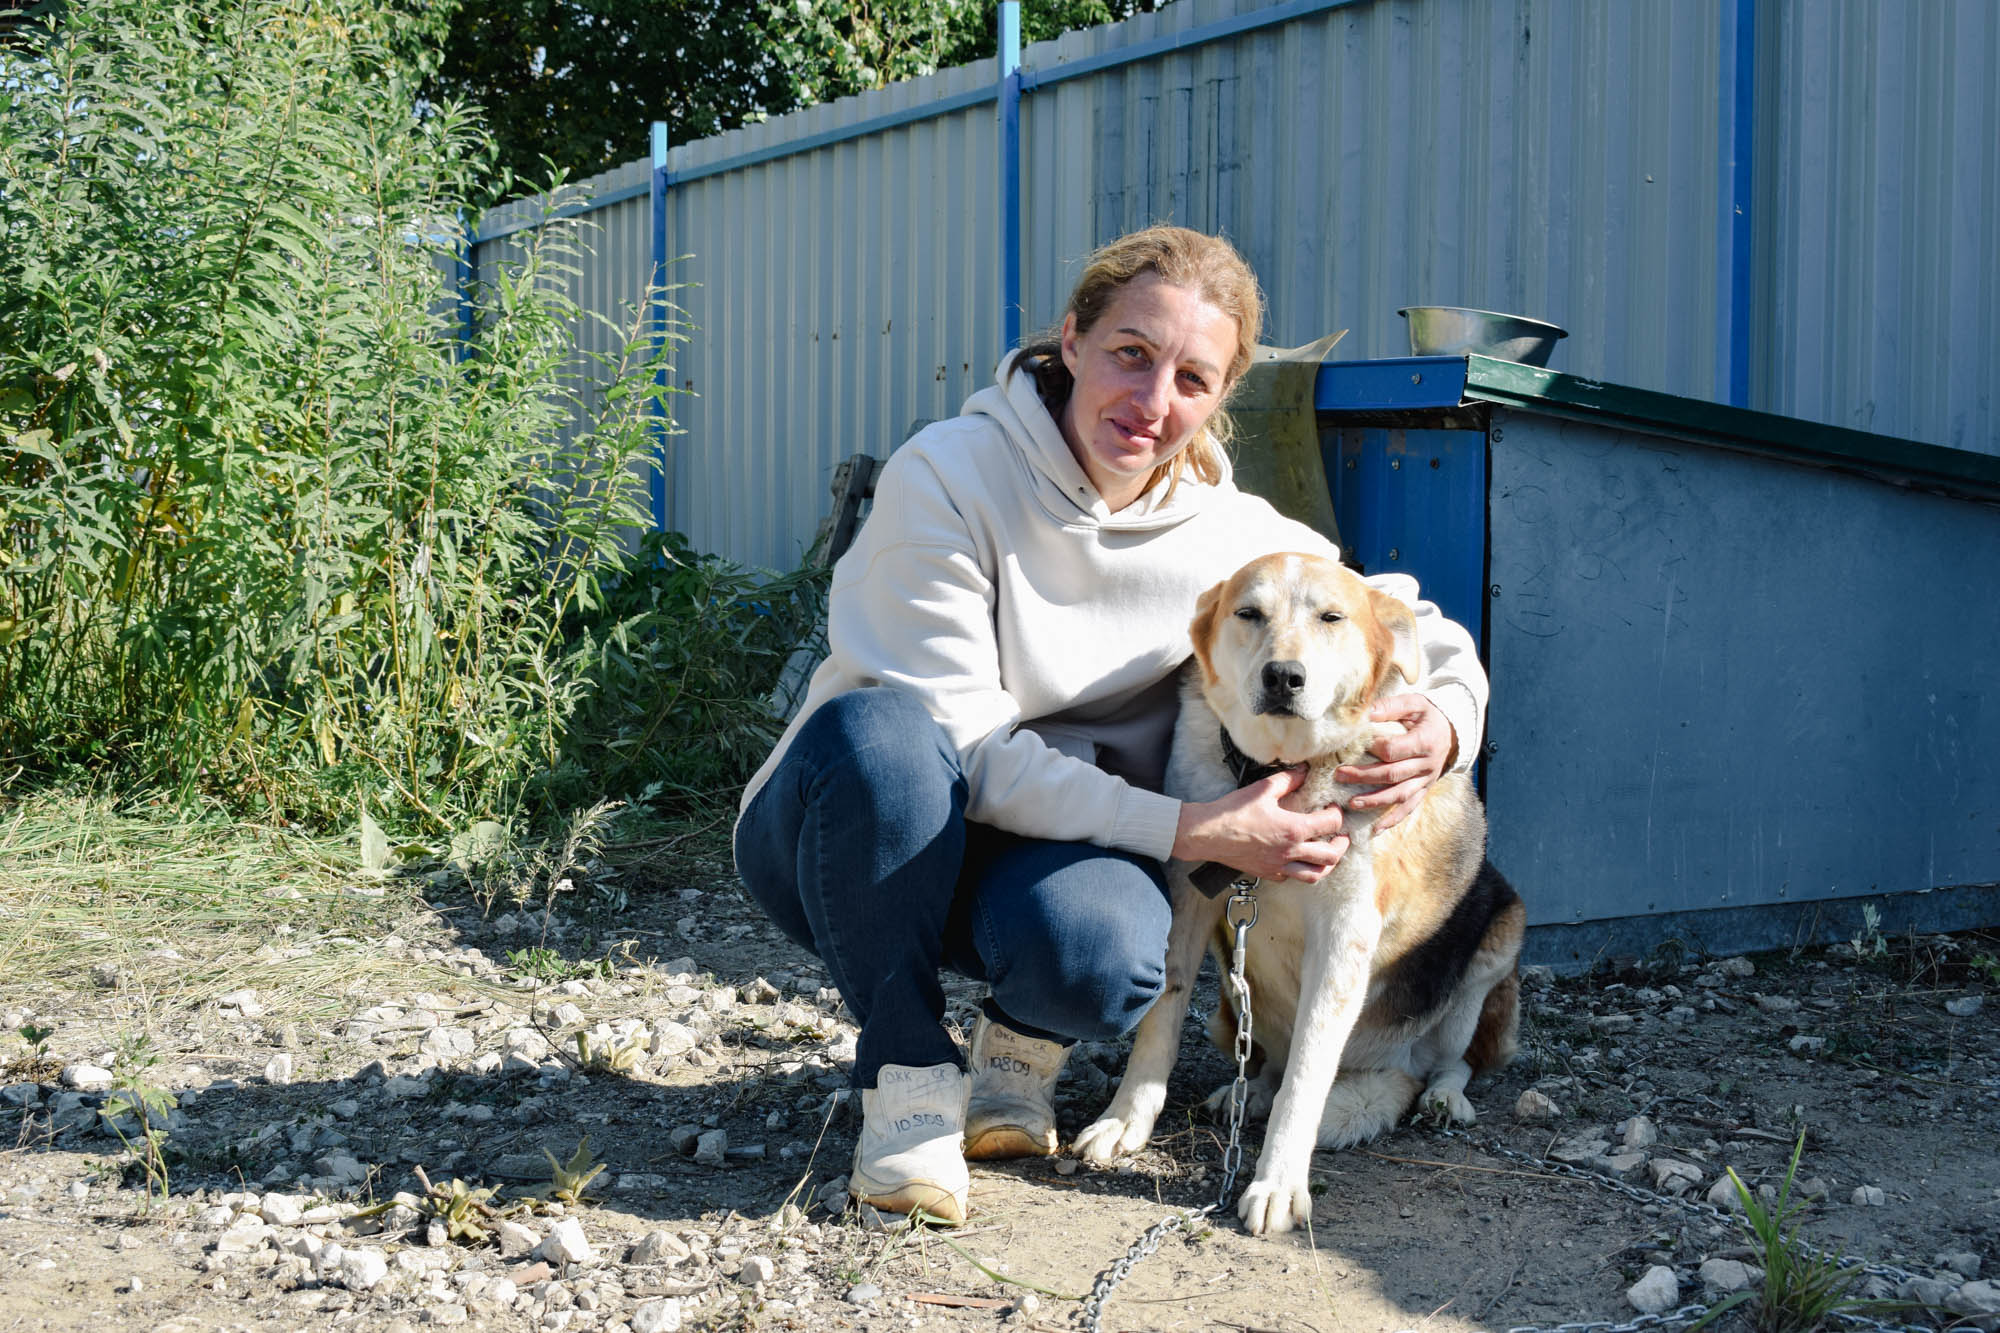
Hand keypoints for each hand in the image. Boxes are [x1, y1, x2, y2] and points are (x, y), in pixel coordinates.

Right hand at [1172, 765, 1347, 882]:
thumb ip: (1288, 780)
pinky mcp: (1267, 873)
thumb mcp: (1262, 789)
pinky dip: (1300, 871)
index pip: (1330, 824)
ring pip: (1315, 875)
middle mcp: (1290, 851)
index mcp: (1293, 829)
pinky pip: (1291, 878)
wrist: (1207, 834)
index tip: (1333, 809)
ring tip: (1327, 855)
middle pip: (1330, 856)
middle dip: (1341, 845)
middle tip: (1341, 836)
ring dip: (1326, 865)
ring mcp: (1279, 866)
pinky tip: (1297, 861)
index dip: (1337, 814)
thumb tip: (1303, 771)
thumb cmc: (1232, 812)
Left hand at [1336, 692, 1456, 831]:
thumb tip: (1366, 712)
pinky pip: (1409, 808)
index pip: (1394, 750)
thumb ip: (1391, 707)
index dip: (1372, 748)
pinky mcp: (1424, 790)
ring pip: (1399, 795)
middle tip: (1339, 775)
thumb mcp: (1415, 703)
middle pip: (1392, 774)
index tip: (1353, 746)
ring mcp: (1426, 780)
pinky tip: (1374, 830)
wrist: (1453, 732)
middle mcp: (1427, 764)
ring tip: (1352, 803)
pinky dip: (1392, 820)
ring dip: (1375, 801)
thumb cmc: (1429, 716)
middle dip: (1364, 776)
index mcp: (1424, 741)